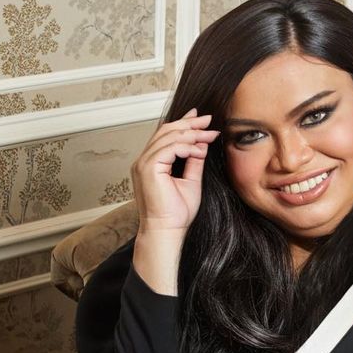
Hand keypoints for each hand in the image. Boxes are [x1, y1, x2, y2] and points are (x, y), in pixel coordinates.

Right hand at [131, 107, 220, 234]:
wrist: (167, 231)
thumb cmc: (176, 214)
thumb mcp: (190, 182)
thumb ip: (194, 162)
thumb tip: (201, 144)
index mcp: (151, 163)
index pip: (166, 136)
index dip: (184, 124)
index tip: (202, 120)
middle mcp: (143, 161)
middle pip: (166, 130)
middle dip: (190, 123)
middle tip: (208, 120)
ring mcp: (143, 163)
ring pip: (168, 137)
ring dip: (192, 134)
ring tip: (209, 135)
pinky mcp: (148, 168)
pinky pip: (169, 148)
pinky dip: (186, 146)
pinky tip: (200, 150)